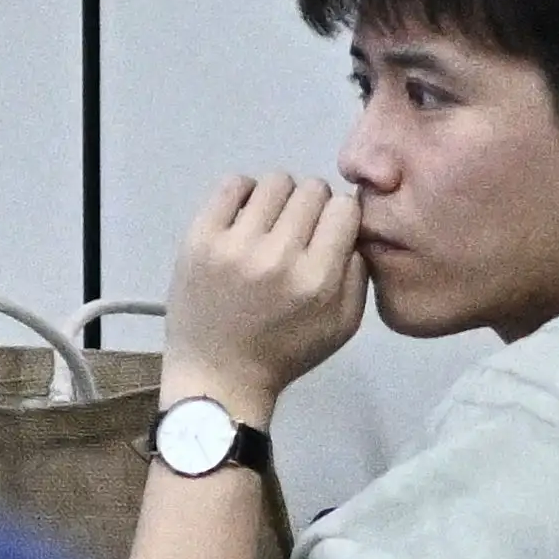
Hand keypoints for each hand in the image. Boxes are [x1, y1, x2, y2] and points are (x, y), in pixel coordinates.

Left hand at [162, 172, 367, 415]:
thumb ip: (358, 273)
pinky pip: (232, 184)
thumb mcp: (342, 326)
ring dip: (278, 198)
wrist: (218, 376)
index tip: (326, 232)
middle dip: (311, 206)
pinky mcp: (200, 238)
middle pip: (312, 188)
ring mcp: (234, 245)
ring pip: (275, 181)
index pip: (344, 208)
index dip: (339, 216)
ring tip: (268, 224)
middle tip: (296, 231)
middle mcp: (278, 256)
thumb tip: (353, 226)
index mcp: (316, 279)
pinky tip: (243, 218)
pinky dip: (243, 194)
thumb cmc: (284, 353)